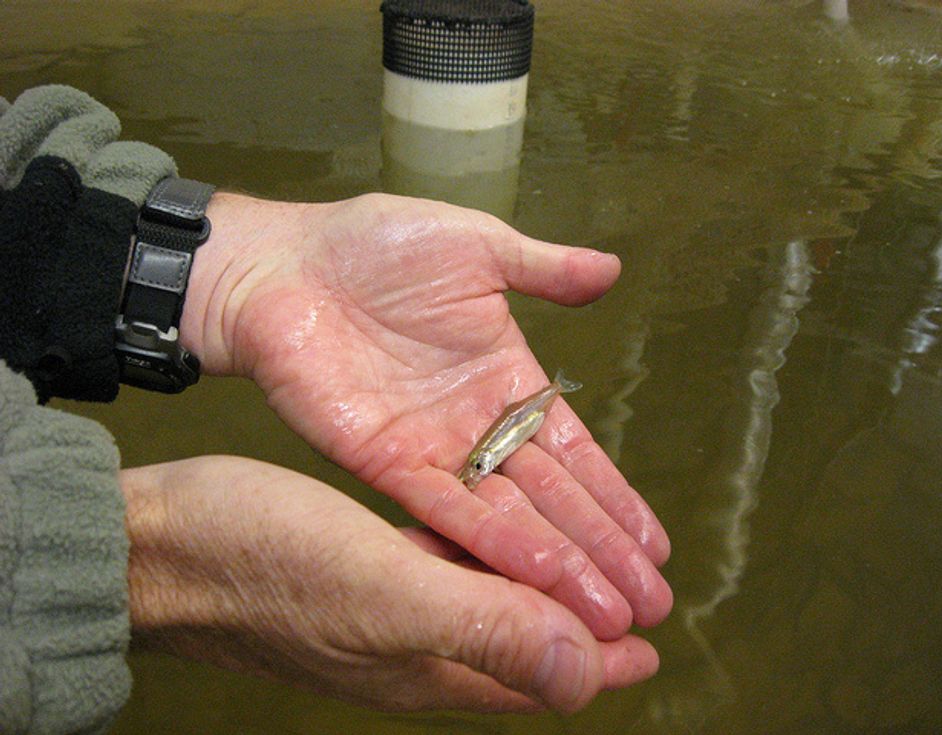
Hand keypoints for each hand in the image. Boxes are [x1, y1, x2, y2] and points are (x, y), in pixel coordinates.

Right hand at [121, 456, 659, 712]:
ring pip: (486, 607)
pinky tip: (487, 535)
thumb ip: (485, 629)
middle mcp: (414, 647)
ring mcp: (386, 612)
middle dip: (580, 627)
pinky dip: (483, 559)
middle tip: (628, 602)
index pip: (541, 674)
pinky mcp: (361, 574)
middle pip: (520, 644)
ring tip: (573, 569)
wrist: (164, 546)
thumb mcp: (384, 593)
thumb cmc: (263, 565)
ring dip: (537, 593)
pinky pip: (445, 572)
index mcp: (430, 664)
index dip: (601, 661)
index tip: (653, 643)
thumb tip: (585, 672)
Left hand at [180, 193, 671, 638]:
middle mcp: (476, 426)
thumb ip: (544, 269)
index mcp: (506, 378)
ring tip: (607, 614)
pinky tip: (536, 578)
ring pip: (507, 518)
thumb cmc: (372, 244)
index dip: (614, 498)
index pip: (574, 452)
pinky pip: (445, 511)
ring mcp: (433, 450)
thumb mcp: (477, 246)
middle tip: (648, 605)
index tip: (655, 545)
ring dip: (559, 565)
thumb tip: (613, 270)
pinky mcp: (385, 463)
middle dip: (601, 551)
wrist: (282, 263)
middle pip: (552, 499)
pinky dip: (491, 545)